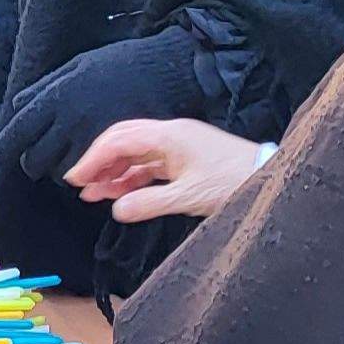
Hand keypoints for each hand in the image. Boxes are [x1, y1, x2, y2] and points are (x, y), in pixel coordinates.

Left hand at [0, 29, 208, 220]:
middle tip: (37, 162)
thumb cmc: (121, 64)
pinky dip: (84, 175)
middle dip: (32, 164)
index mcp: (56, 95)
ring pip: (60, 171)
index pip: (17, 131)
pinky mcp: (116, 150)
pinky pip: (89, 175)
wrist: (165, 68)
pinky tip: (88, 166)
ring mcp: (92, 136)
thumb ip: (46, 88)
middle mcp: (69, 118)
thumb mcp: (77, 66)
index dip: (2, 150)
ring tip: (66, 162)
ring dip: (58, 171)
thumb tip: (19, 106)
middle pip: (34, 158)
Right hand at [69, 119, 265, 223]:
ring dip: (114, 171)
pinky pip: (150, 163)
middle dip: (99, 161)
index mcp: (169, 136)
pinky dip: (133, 177)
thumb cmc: (232, 182)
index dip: (93, 158)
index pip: (119, 141)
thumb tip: (117, 209)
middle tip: (79, 184)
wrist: (268, 177)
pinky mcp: (186, 157)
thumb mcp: (188, 197)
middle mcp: (171, 134)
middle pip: (124, 140)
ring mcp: (178, 145)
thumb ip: (149, 203)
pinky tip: (120, 193)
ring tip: (95, 194)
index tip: (75, 178)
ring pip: (136, 153)